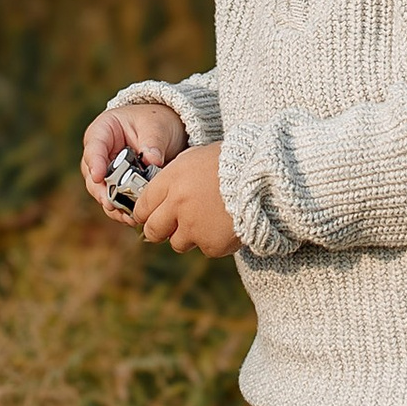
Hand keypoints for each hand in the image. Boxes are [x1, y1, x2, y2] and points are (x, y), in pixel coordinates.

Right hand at [80, 95, 186, 216]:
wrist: (164, 131)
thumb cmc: (155, 121)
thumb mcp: (156, 126)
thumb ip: (153, 142)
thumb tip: (152, 160)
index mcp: (103, 131)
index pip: (94, 146)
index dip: (94, 162)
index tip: (98, 176)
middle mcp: (99, 153)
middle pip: (92, 174)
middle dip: (102, 190)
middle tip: (111, 203)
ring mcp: (106, 171)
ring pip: (101, 191)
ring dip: (112, 204)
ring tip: (125, 215)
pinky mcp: (116, 186)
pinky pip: (114, 201)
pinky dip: (121, 210)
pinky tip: (131, 219)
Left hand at [135, 140, 238, 257]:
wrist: (263, 177)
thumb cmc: (232, 161)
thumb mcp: (196, 157)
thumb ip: (175, 176)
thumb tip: (162, 194)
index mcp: (171, 181)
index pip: (142, 206)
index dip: (144, 213)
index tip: (147, 216)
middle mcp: (177, 206)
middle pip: (153, 231)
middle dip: (158, 231)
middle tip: (168, 228)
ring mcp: (193, 228)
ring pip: (178, 243)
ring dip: (189, 236)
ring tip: (208, 220)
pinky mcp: (212, 244)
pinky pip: (206, 248)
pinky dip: (214, 240)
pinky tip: (226, 224)